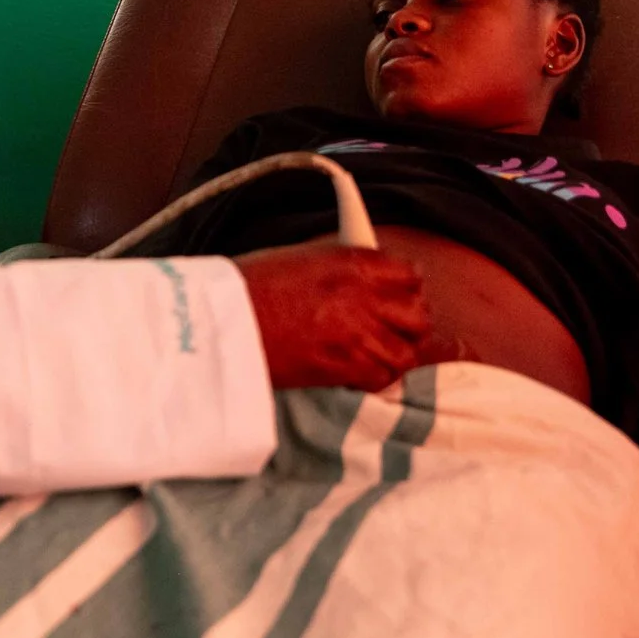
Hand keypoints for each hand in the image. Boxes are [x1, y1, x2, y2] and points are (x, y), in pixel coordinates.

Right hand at [236, 239, 454, 390]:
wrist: (220, 321)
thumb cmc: (248, 286)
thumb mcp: (300, 260)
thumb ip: (339, 269)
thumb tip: (362, 282)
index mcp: (351, 262)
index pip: (409, 274)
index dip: (407, 289)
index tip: (398, 298)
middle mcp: (362, 296)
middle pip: (418, 316)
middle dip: (410, 324)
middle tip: (393, 330)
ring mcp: (356, 334)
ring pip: (406, 353)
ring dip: (395, 355)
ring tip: (377, 355)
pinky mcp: (342, 367)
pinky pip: (382, 377)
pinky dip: (376, 377)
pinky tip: (358, 372)